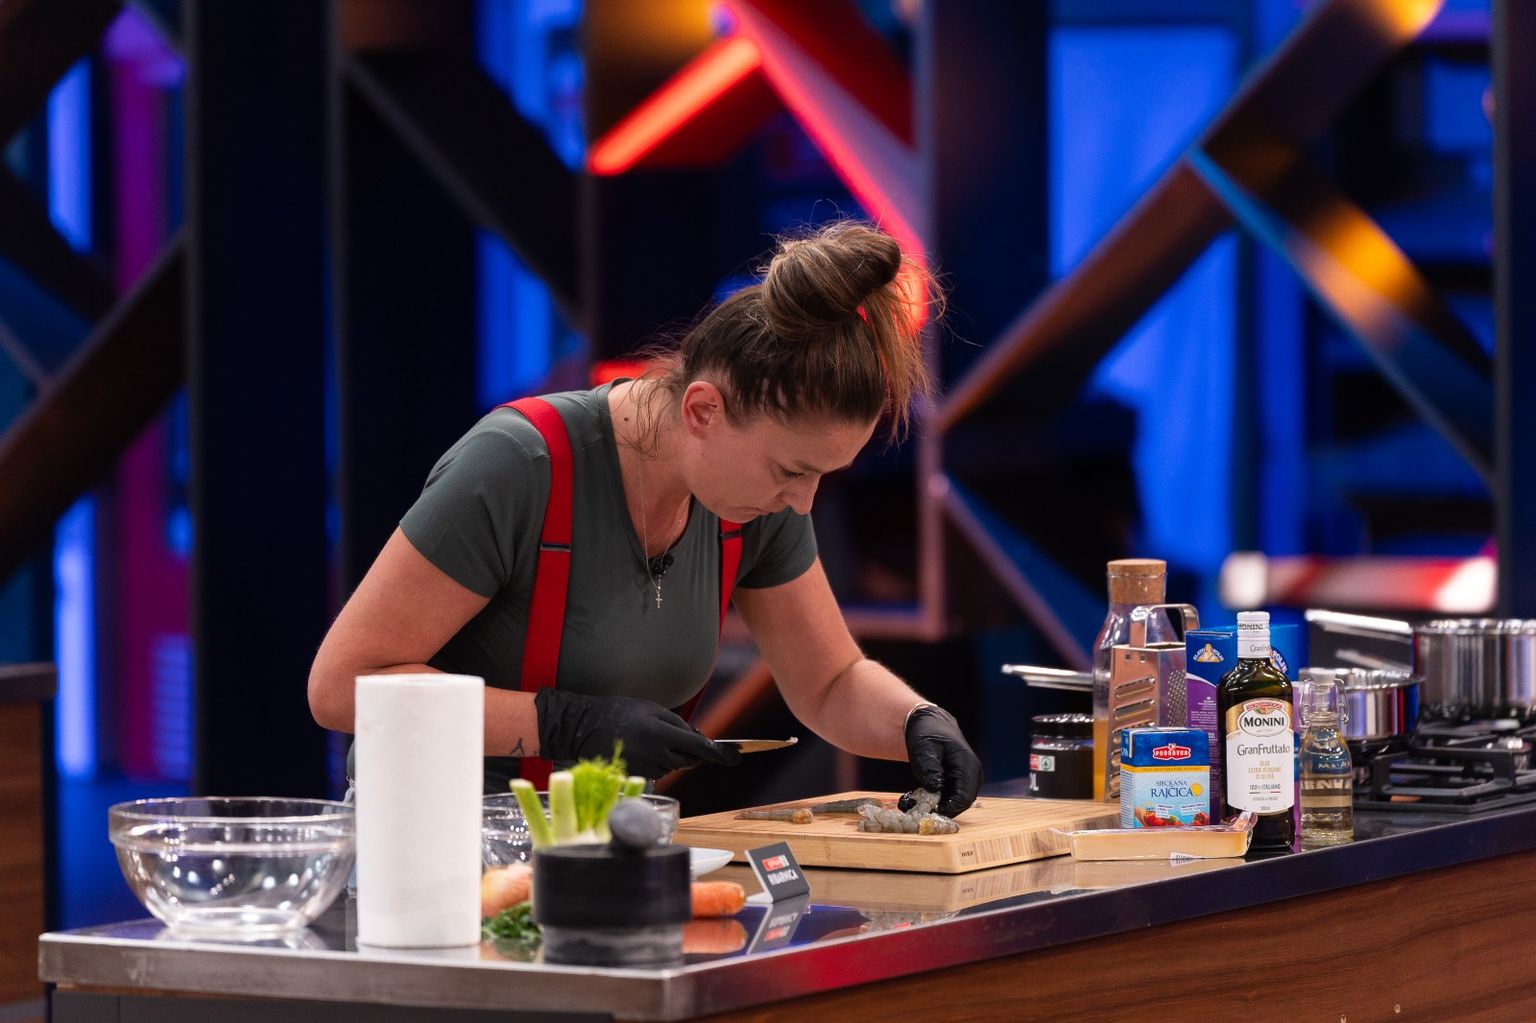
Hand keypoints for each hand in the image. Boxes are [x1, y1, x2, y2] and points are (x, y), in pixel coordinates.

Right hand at [534, 689, 741, 778]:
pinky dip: (656, 763)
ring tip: (647, 740)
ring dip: (670, 756)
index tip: (735, 757)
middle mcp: (653, 753)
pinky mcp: (634, 776)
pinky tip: (640, 750)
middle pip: (687, 759)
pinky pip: (656, 772)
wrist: (581, 727)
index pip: (697, 747)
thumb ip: (677, 724)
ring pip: (672, 766)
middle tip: (671, 737)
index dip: (717, 753)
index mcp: (659, 731)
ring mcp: (643, 767)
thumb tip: (699, 741)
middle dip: (688, 751)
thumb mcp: (650, 708)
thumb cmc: (618, 712)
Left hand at [900, 705, 982, 816]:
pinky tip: (915, 799)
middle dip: (940, 809)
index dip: (948, 808)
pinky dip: (934, 801)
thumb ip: (930, 768)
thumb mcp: (924, 748)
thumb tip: (935, 788)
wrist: (930, 724)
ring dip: (935, 806)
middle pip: (961, 802)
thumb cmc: (927, 734)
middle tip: (916, 811)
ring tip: (911, 803)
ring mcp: (968, 779)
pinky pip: (950, 798)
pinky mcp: (959, 783)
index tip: (928, 813)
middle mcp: (972, 774)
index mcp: (967, 764)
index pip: (964, 796)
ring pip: (955, 802)